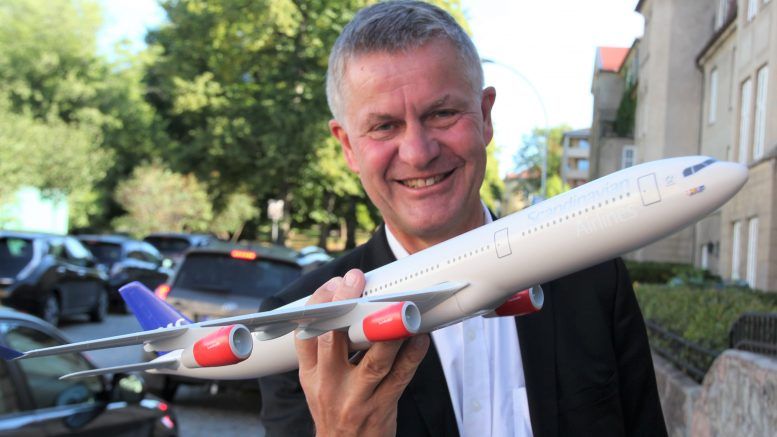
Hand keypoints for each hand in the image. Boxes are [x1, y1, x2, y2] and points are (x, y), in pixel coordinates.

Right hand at [295, 268, 429, 436]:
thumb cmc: (335, 407)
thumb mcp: (315, 381)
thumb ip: (324, 347)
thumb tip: (345, 300)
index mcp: (310, 374)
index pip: (305, 334)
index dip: (318, 304)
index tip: (334, 282)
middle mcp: (329, 384)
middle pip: (333, 339)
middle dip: (344, 305)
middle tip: (356, 280)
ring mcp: (357, 397)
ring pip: (374, 360)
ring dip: (387, 330)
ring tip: (398, 305)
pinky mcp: (383, 406)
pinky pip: (402, 376)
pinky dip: (413, 353)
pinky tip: (419, 335)